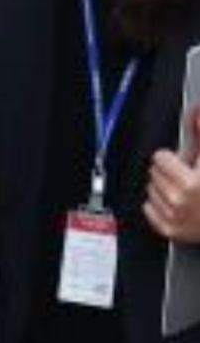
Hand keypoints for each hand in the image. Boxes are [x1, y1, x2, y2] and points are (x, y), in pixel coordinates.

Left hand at [144, 115, 199, 242]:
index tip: (183, 163)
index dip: (173, 158)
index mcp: (190, 183)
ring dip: (164, 188)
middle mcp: (179, 201)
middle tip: (186, 177)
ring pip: (150, 190)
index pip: (160, 158)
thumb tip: (197, 111)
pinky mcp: (170, 230)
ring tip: (184, 191)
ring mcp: (174, 218)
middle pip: (154, 173)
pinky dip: (159, 205)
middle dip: (168, 172)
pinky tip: (176, 203)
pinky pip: (148, 209)